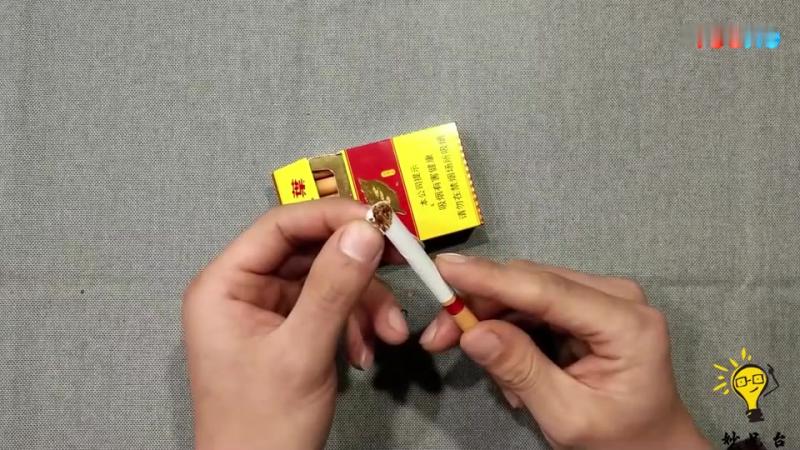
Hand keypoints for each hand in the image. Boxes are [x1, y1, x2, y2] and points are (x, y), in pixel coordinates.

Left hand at [182, 199, 408, 449]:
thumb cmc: (263, 425)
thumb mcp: (302, 352)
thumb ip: (334, 288)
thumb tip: (365, 229)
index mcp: (225, 284)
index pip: (282, 225)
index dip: (334, 215)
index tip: (383, 220)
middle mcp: (244, 288)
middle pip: (311, 250)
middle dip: (359, 266)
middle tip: (404, 260)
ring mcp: (268, 310)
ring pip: (329, 279)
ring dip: (366, 303)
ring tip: (390, 334)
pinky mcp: (290, 330)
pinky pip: (332, 307)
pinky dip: (357, 325)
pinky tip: (367, 353)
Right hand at [420, 255, 709, 449]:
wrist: (653, 446)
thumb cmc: (619, 439)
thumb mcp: (567, 416)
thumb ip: (521, 370)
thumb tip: (472, 332)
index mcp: (626, 323)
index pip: (545, 290)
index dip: (490, 278)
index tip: (443, 269)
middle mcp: (616, 296)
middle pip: (529, 283)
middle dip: (478, 306)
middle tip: (436, 338)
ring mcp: (602, 297)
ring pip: (524, 291)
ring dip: (491, 323)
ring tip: (493, 376)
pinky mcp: (586, 305)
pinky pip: (533, 306)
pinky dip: (510, 332)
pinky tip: (510, 369)